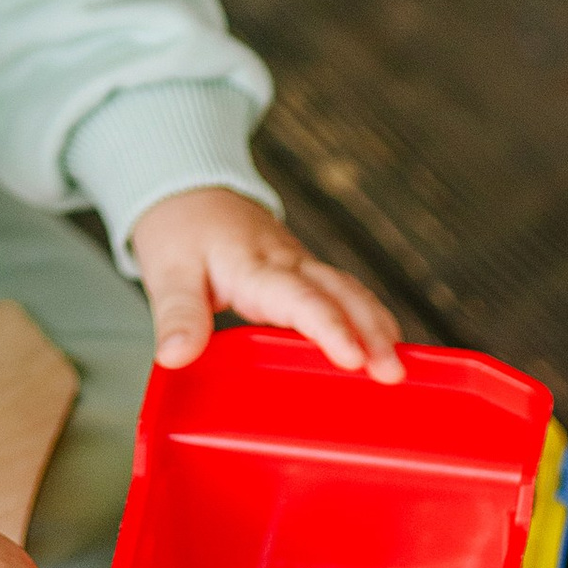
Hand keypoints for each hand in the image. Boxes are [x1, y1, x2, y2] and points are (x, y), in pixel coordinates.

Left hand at [129, 183, 404, 379]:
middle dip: (373, 333)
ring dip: (378, 327)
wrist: (189, 192)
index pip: (301, 298)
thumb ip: (177, 316)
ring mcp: (301, 268)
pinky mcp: (304, 275)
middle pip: (342, 294)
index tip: (353, 358)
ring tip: (399, 369)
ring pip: (351, 292)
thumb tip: (174, 358)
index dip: (330, 328)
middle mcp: (288, 264)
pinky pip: (343, 295)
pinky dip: (368, 320)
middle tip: (394, 374)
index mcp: (256, 266)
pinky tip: (381, 349)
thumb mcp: (167, 273)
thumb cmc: (180, 231)